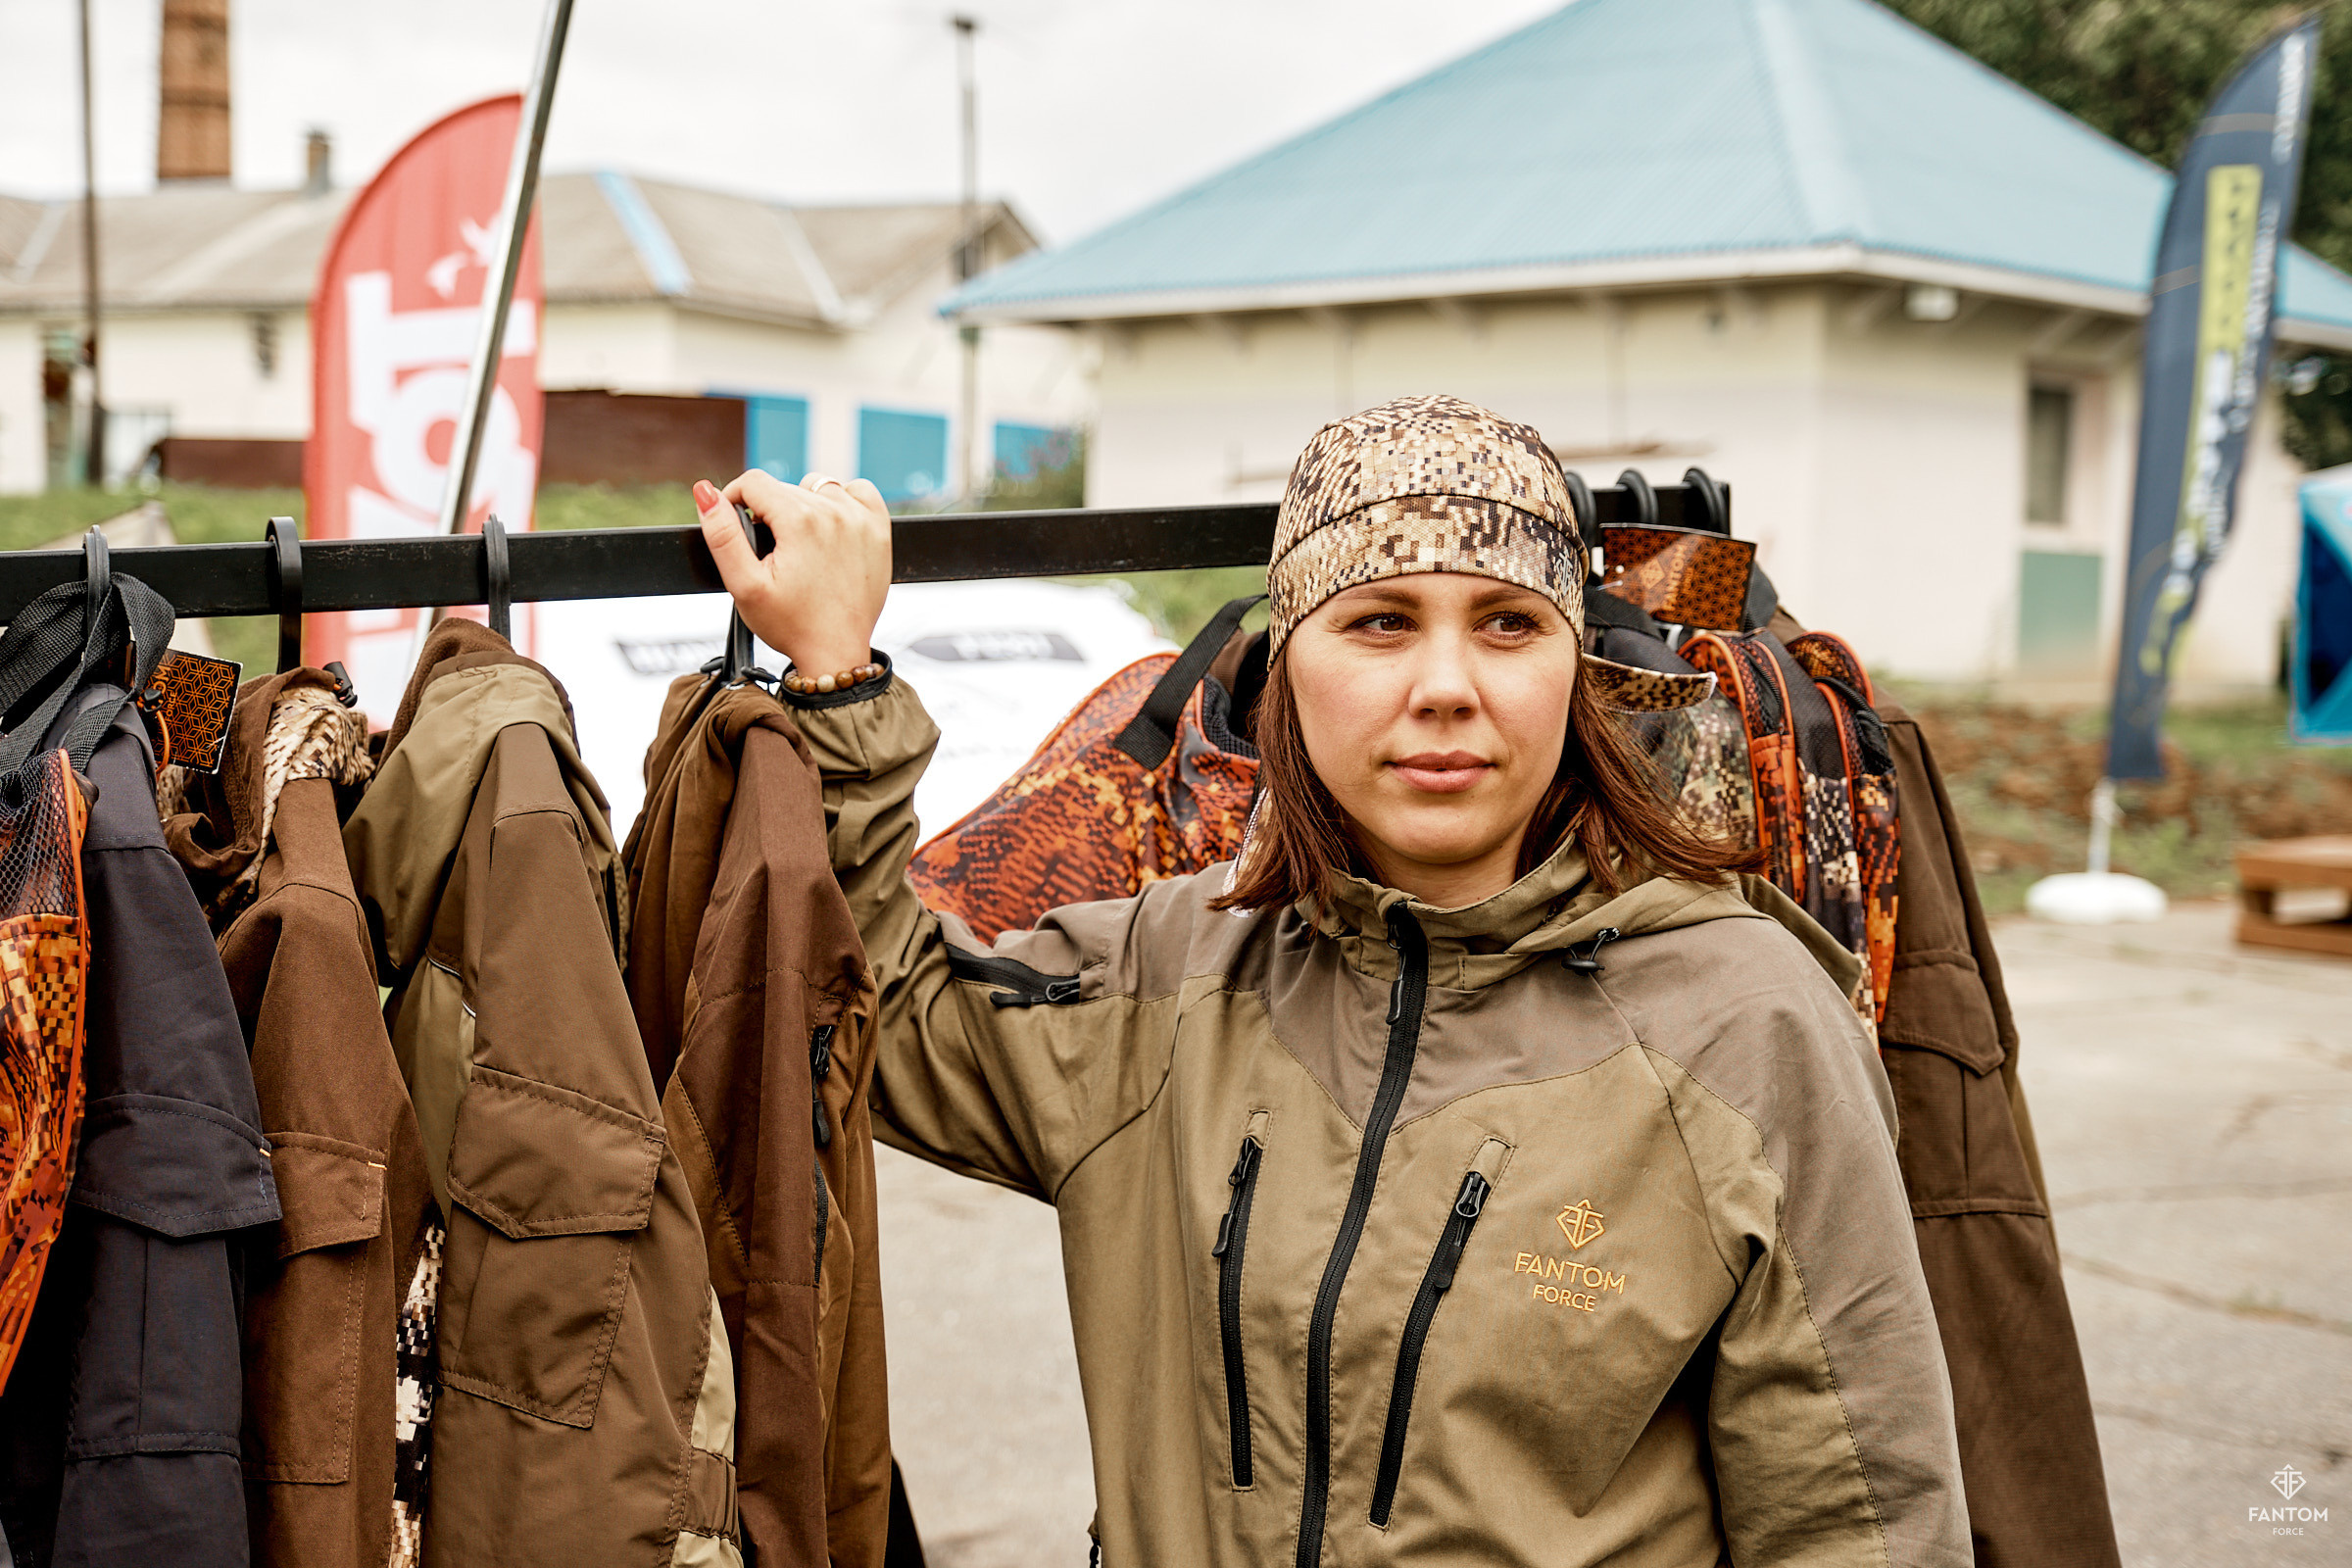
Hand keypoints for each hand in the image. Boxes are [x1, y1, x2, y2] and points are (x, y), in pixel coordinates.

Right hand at [696, 471, 890, 677]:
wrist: (837, 652)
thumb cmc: (790, 625)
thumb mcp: (745, 586)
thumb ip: (722, 535)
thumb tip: (705, 492)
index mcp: (800, 521)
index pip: (753, 482)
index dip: (734, 499)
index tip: (737, 526)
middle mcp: (834, 511)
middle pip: (784, 487)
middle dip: (768, 512)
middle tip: (772, 554)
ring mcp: (861, 519)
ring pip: (817, 487)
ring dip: (802, 506)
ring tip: (799, 545)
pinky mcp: (878, 529)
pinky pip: (858, 491)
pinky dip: (841, 502)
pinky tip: (830, 530)